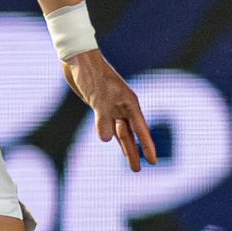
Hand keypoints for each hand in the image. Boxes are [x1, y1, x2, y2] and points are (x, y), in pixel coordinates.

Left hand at [66, 50, 156, 169]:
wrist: (79, 60)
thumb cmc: (92, 76)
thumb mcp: (98, 98)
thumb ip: (103, 119)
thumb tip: (106, 140)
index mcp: (128, 104)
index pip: (140, 130)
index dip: (146, 146)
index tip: (152, 162)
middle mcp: (123, 107)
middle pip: (131, 134)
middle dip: (134, 152)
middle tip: (136, 170)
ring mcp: (112, 107)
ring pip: (120, 131)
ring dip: (124, 146)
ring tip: (130, 163)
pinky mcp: (100, 106)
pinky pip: (108, 125)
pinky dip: (109, 134)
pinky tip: (110, 141)